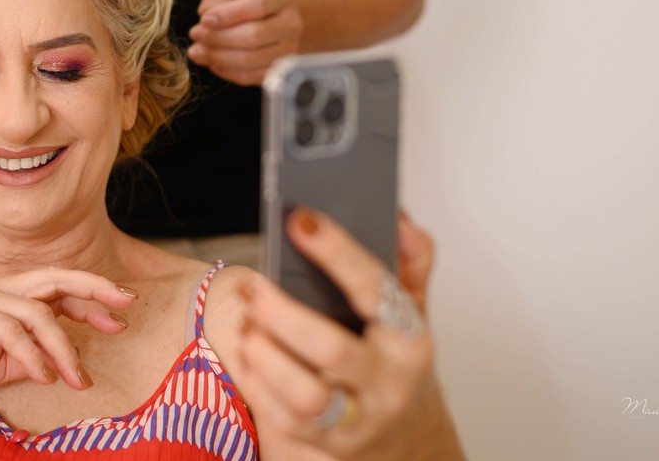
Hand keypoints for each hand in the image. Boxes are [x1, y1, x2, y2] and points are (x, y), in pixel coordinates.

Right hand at [0, 268, 136, 403]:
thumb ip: (30, 357)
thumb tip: (64, 366)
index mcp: (8, 294)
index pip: (59, 287)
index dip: (93, 297)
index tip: (124, 313)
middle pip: (56, 279)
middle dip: (94, 291)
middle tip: (126, 307)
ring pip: (39, 313)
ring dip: (64, 348)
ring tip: (78, 379)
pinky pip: (11, 331)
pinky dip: (33, 355)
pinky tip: (45, 377)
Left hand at [187, 0, 303, 85]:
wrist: (274, 19)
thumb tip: (207, 14)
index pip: (257, 6)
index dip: (228, 15)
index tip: (204, 20)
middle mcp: (290, 23)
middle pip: (253, 36)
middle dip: (218, 38)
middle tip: (195, 34)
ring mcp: (289, 50)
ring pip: (250, 60)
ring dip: (217, 57)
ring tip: (197, 50)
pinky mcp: (278, 71)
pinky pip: (249, 77)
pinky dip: (225, 71)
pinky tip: (212, 61)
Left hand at [237, 209, 461, 459]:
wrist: (405, 438)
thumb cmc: (394, 361)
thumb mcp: (410, 311)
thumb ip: (408, 263)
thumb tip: (399, 221)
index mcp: (409, 339)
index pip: (374, 289)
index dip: (336, 251)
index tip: (302, 220)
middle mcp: (387, 383)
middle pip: (331, 350)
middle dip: (280, 313)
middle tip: (253, 286)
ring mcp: (358, 421)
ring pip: (304, 397)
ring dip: (264, 355)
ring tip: (248, 325)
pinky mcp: (327, 447)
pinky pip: (282, 421)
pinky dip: (256, 384)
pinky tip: (250, 356)